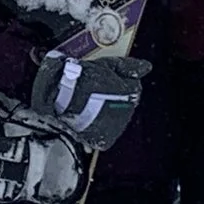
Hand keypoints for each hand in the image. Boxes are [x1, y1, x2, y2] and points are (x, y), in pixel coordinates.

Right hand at [29, 53, 149, 152]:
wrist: (57, 102)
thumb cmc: (78, 80)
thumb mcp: (104, 65)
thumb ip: (126, 66)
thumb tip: (146, 66)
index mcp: (130, 91)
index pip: (133, 84)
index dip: (118, 79)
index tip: (105, 77)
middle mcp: (127, 110)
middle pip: (126, 100)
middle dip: (114, 95)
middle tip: (94, 89)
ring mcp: (116, 126)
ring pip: (117, 115)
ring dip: (107, 109)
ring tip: (87, 103)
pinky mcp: (105, 139)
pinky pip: (106, 130)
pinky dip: (99, 124)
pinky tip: (85, 116)